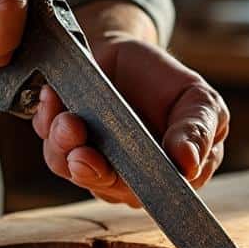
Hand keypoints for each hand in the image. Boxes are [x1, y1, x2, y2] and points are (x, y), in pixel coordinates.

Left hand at [32, 1, 229, 206]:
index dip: (142, 186)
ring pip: (76, 170)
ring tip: (67, 118)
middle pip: (111, 188)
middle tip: (82, 154)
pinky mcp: (64, 148)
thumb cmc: (167, 82)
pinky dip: (48, 123)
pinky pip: (52, 148)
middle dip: (93, 170)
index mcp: (170, 175)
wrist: (123, 54)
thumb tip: (189, 164)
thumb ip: (199, 131)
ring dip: (66, 145)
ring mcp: (95, 164)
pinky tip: (53, 99)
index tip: (131, 171)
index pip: (159, 193)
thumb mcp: (200, 101)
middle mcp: (131, 180)